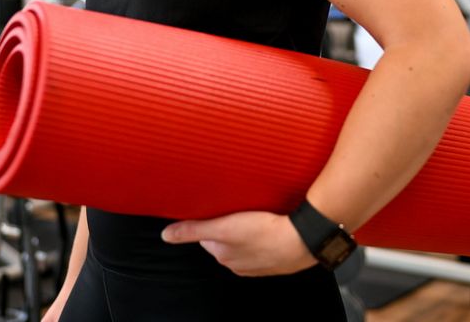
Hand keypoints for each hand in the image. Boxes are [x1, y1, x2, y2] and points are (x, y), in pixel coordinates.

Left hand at [161, 211, 315, 276]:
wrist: (302, 239)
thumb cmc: (264, 233)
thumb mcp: (222, 228)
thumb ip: (193, 230)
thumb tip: (167, 235)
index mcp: (224, 257)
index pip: (208, 236)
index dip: (212, 218)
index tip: (218, 207)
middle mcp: (240, 263)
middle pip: (227, 237)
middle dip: (230, 221)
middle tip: (239, 206)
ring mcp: (260, 261)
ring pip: (246, 239)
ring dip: (248, 226)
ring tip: (256, 211)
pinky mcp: (277, 256)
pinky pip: (266, 241)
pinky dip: (266, 232)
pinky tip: (271, 221)